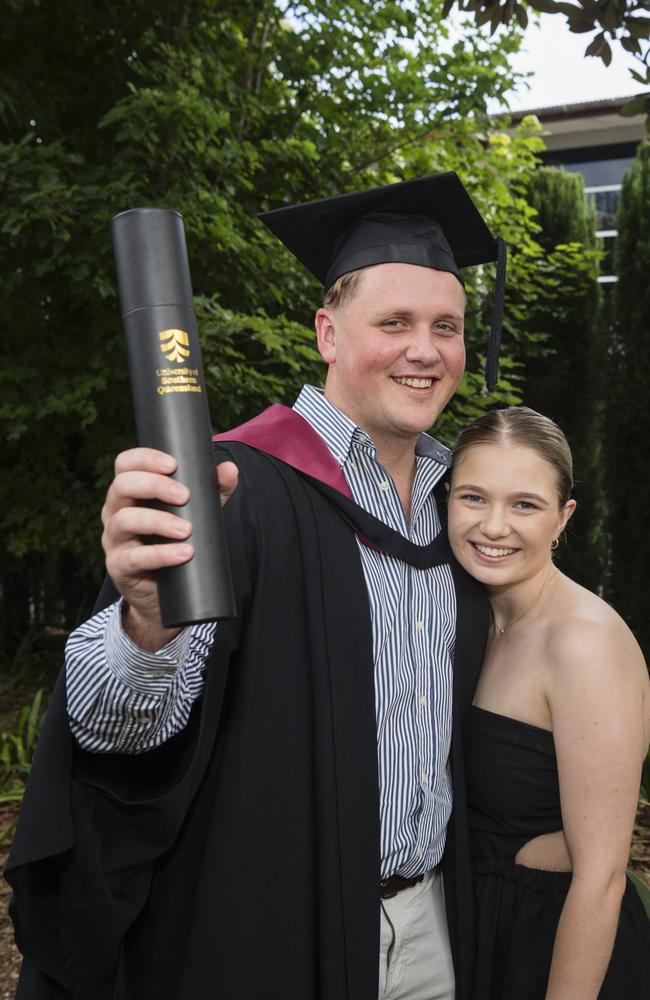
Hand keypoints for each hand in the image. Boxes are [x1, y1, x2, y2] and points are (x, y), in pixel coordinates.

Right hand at [101, 448, 238, 646]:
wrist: (166, 594)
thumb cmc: (175, 542)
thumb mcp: (196, 513)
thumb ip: (213, 490)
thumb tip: (229, 469)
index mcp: (130, 493)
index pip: (125, 465)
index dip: (144, 459)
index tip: (172, 463)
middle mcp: (115, 512)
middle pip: (121, 487)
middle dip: (153, 486)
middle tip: (184, 496)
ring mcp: (114, 540)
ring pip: (124, 520)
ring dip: (157, 521)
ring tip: (186, 530)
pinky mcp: (119, 567)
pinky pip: (133, 558)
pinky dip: (160, 555)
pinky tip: (183, 554)